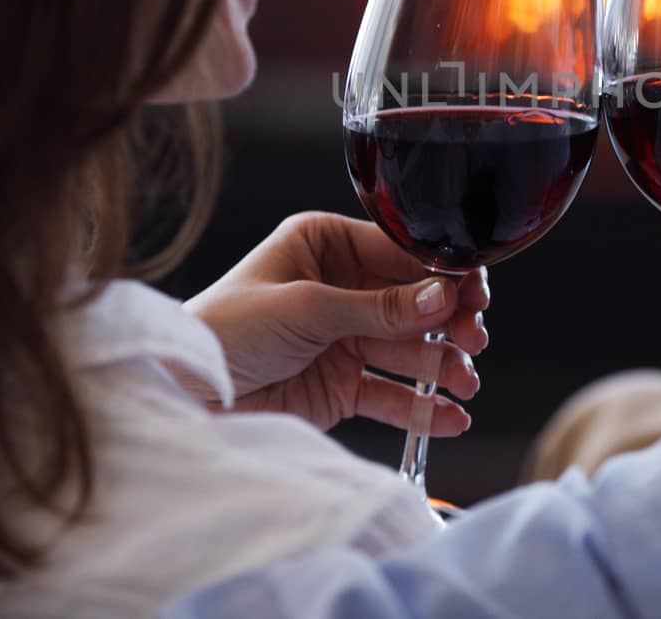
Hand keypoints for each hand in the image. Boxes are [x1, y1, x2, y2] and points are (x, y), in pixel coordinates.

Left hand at [185, 212, 489, 434]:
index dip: (440, 273)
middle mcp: (339, 287)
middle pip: (413, 302)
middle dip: (447, 322)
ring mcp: (343, 338)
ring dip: (442, 366)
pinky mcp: (341, 385)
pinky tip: (450, 415)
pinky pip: (391, 393)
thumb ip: (379, 306)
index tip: (474, 291)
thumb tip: (443, 296)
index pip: (398, 253)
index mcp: (324, 245)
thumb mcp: (306, 307)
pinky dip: (422, 406)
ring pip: (409, 350)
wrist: (186, 394)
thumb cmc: (225, 329)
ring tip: (465, 384)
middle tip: (473, 338)